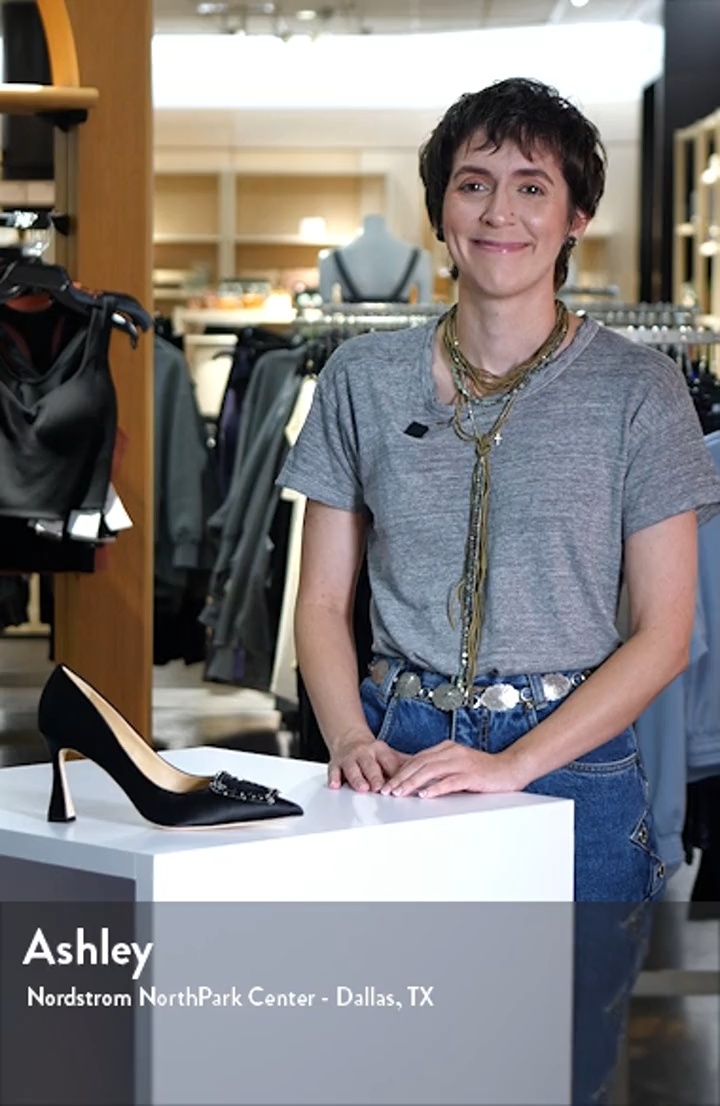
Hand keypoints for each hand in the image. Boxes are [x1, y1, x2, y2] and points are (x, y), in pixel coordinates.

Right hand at [328, 737, 410, 792]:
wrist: (349, 739)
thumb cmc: (372, 753)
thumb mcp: (390, 755)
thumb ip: (405, 765)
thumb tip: (427, 774)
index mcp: (380, 751)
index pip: (389, 763)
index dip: (394, 774)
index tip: (400, 784)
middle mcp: (364, 753)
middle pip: (370, 765)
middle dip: (375, 776)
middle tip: (379, 788)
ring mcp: (350, 759)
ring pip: (353, 769)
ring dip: (357, 778)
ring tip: (362, 788)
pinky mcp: (336, 764)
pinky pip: (334, 771)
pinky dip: (334, 778)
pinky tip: (335, 785)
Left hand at [379, 741, 525, 798]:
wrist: (511, 768)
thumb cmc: (484, 771)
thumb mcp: (458, 765)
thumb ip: (440, 769)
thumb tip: (418, 781)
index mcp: (446, 748)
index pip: (417, 759)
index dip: (401, 771)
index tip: (388, 783)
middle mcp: (452, 752)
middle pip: (420, 763)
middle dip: (401, 777)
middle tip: (388, 790)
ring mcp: (462, 762)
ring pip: (431, 771)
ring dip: (413, 782)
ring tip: (400, 793)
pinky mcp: (471, 775)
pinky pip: (450, 781)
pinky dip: (435, 788)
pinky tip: (425, 794)